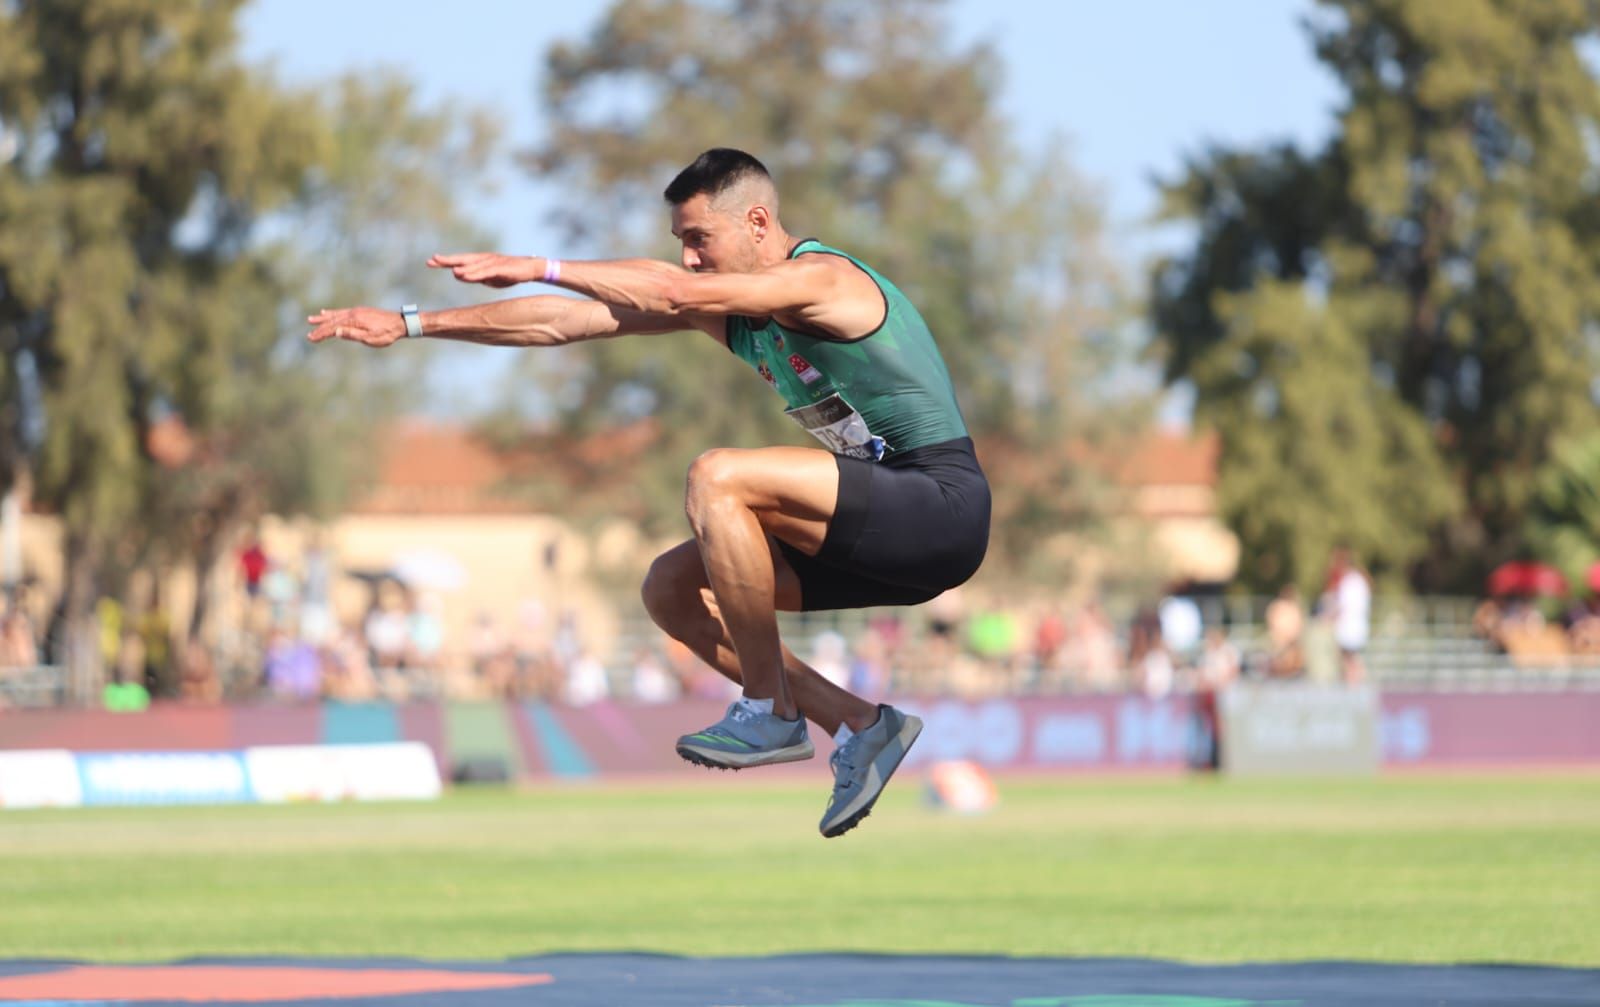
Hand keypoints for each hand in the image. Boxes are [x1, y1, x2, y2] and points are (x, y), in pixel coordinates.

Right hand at [306, 306, 404, 346]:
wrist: (400, 323)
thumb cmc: (386, 334)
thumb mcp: (370, 338)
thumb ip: (352, 335)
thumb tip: (336, 332)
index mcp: (354, 320)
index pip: (333, 328)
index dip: (321, 333)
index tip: (311, 338)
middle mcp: (353, 313)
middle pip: (332, 321)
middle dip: (320, 328)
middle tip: (309, 335)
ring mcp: (356, 311)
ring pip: (336, 315)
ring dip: (323, 318)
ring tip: (311, 319)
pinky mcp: (360, 311)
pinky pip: (342, 312)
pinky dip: (333, 313)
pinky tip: (327, 312)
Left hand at [427, 252, 542, 287]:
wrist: (531, 268)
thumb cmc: (510, 273)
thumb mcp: (490, 277)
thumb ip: (475, 276)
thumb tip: (459, 276)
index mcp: (481, 261)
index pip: (460, 261)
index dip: (445, 261)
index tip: (430, 262)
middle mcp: (484, 259)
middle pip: (462, 259)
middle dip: (447, 260)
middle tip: (432, 260)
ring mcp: (492, 262)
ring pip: (472, 265)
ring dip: (459, 267)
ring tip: (447, 269)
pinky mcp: (501, 268)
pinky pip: (485, 271)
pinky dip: (473, 273)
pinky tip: (464, 275)